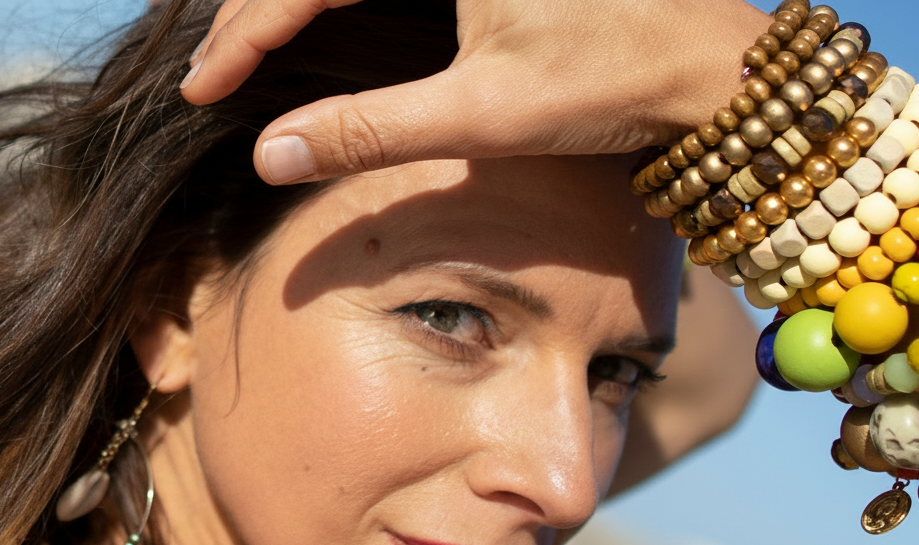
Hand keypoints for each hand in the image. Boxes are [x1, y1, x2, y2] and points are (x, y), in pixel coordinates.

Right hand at [181, 0, 769, 183]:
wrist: (712, 67)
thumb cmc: (613, 81)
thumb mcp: (483, 113)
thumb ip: (369, 130)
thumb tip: (269, 157)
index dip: (245, 32)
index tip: (206, 91)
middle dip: (260, 9)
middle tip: (218, 74)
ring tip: (255, 50)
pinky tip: (325, 25)